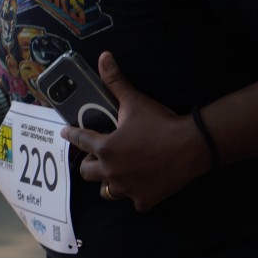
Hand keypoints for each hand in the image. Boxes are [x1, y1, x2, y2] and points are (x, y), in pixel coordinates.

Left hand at [60, 52, 206, 212]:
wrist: (191, 146)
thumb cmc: (161, 123)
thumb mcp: (135, 101)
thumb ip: (116, 81)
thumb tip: (104, 57)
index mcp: (105, 148)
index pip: (80, 141)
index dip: (71, 136)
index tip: (66, 134)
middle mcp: (111, 172)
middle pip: (88, 172)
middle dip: (90, 163)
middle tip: (97, 156)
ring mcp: (126, 189)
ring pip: (107, 190)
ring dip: (108, 182)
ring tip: (117, 173)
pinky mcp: (143, 200)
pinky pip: (133, 200)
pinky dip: (135, 193)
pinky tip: (143, 185)